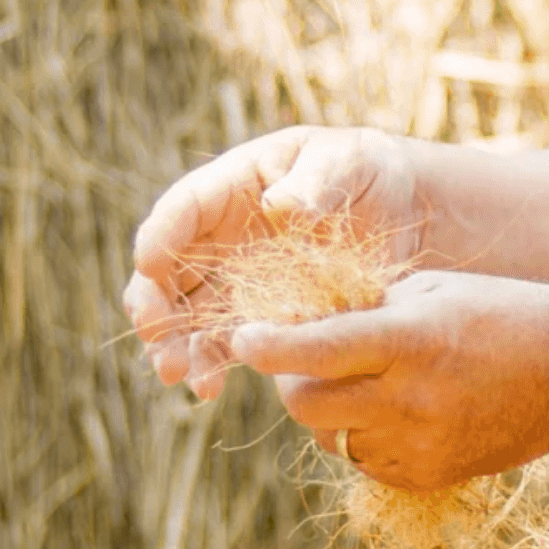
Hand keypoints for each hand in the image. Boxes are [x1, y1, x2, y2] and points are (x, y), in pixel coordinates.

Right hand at [124, 127, 424, 399]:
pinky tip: (207, 386)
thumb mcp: (348, 161)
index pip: (185, 208)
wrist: (401, 216)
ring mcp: (236, 281)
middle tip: (152, 330)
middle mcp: (221, 237)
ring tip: (173, 372)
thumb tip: (279, 208)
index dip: (161, 233)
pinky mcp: (259, 318)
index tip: (147, 261)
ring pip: (185, 314)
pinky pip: (223, 343)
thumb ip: (316, 181)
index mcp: (233, 187)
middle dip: (152, 301)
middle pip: (168, 269)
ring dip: (172, 343)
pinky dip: (209, 365)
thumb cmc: (366, 172)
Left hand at [229, 271, 548, 491]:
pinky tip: (402, 410)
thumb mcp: (429, 290)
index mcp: (412, 340)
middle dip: (291, 380)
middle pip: (305, 405)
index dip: (268, 347)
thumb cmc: (497, 313)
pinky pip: (364, 461)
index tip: (241, 339)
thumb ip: (363, 311)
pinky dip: (366, 436)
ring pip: (331, 436)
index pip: (317, 350)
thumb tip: (295, 325)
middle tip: (304, 359)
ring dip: (332, 410)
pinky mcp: (426, 478)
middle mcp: (410, 400)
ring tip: (371, 382)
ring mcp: (419, 446)